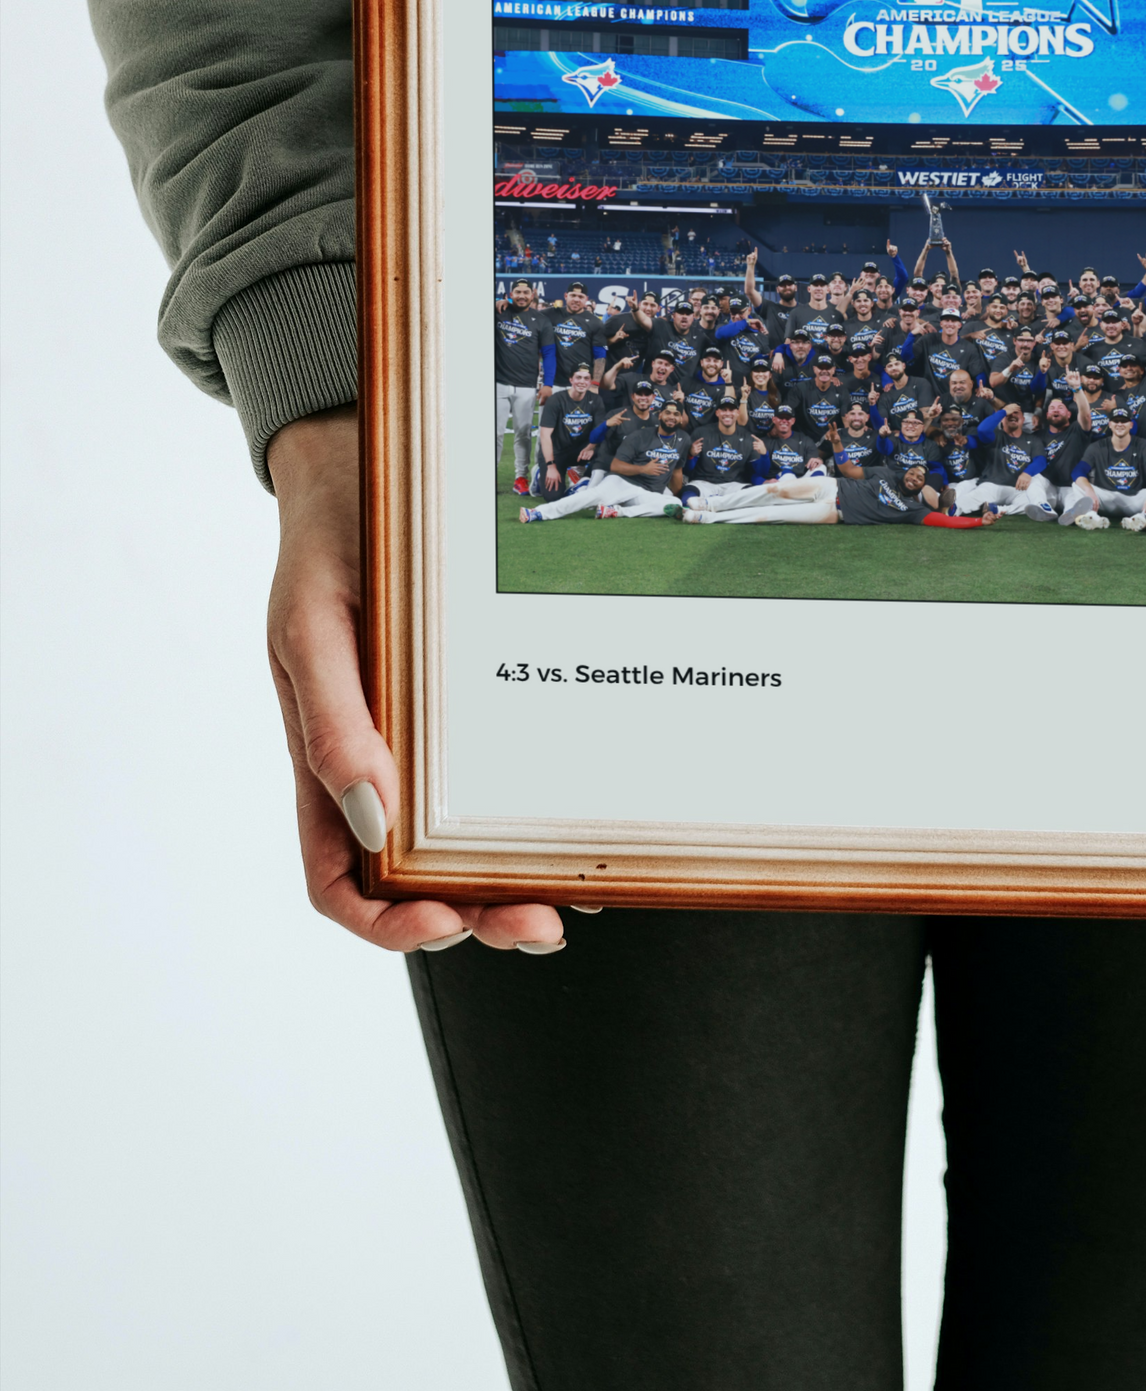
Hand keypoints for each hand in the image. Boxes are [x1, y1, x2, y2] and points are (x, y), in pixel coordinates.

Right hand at [265, 412, 565, 954]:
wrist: (366, 465)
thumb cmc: (329, 550)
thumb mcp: (312, 627)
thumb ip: (332, 720)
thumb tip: (372, 819)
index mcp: (327, 762)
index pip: (341, 879)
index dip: (385, 922)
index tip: (442, 923)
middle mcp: (385, 764)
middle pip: (421, 878)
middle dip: (478, 915)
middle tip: (542, 925)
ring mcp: (437, 738)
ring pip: (473, 840)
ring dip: (516, 880)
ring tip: (573, 895)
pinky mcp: (483, 703)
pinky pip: (513, 774)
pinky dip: (544, 814)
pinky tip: (588, 828)